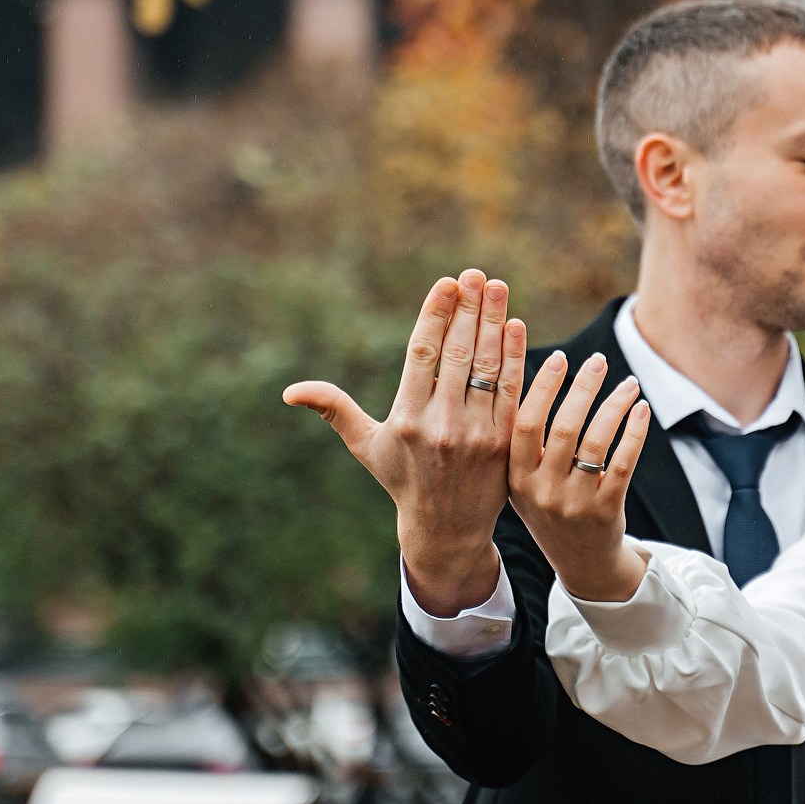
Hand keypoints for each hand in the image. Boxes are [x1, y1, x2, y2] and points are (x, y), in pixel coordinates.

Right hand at [283, 269, 524, 616]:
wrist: (446, 528)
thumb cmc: (401, 477)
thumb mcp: (365, 445)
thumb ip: (334, 409)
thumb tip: (289, 392)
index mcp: (406, 418)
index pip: (423, 354)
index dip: (435, 315)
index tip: (445, 283)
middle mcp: (441, 424)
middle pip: (458, 354)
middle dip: (467, 309)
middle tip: (474, 274)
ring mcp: (476, 434)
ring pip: (487, 367)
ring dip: (493, 322)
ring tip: (495, 286)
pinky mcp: (503, 442)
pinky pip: (512, 390)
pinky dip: (515, 356)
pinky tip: (514, 324)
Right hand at [508, 351, 651, 601]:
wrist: (583, 566)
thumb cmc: (553, 511)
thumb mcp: (525, 484)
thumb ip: (525, 444)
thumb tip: (542, 378)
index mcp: (516, 478)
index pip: (525, 424)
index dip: (542, 388)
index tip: (559, 357)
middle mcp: (543, 490)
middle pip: (564, 427)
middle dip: (583, 388)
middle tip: (598, 360)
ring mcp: (575, 502)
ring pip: (596, 441)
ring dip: (614, 405)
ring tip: (628, 383)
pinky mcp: (606, 510)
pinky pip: (623, 463)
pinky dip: (634, 432)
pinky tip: (641, 410)